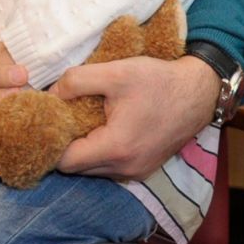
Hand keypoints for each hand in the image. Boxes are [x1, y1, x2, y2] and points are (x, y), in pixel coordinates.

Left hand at [52, 54, 218, 178]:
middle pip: (77, 169)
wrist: (198, 92)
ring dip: (82, 150)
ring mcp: (137, 172)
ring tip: (78, 120)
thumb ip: (76, 81)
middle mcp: (125, 168)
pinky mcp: (144, 168)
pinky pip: (110, 167)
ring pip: (92, 170)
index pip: (65, 162)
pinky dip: (99, 152)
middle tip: (58, 118)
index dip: (49, 142)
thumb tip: (50, 94)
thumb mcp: (114, 72)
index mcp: (116, 148)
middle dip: (63, 145)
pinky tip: (100, 127)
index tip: (44, 121)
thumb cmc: (158, 81)